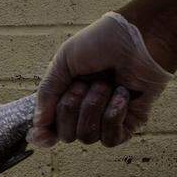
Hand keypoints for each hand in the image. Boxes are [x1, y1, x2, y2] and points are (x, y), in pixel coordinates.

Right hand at [28, 12, 172, 147]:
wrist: (139, 37)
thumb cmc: (102, 42)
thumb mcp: (64, 61)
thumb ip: (48, 93)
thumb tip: (38, 126)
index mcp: (68, 96)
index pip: (52, 128)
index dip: (45, 135)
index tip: (41, 134)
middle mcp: (86, 112)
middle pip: (67, 135)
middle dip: (71, 108)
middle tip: (85, 83)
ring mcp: (108, 119)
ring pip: (88, 137)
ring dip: (93, 108)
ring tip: (106, 85)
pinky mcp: (130, 123)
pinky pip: (111, 139)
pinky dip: (113, 116)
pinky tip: (121, 95)